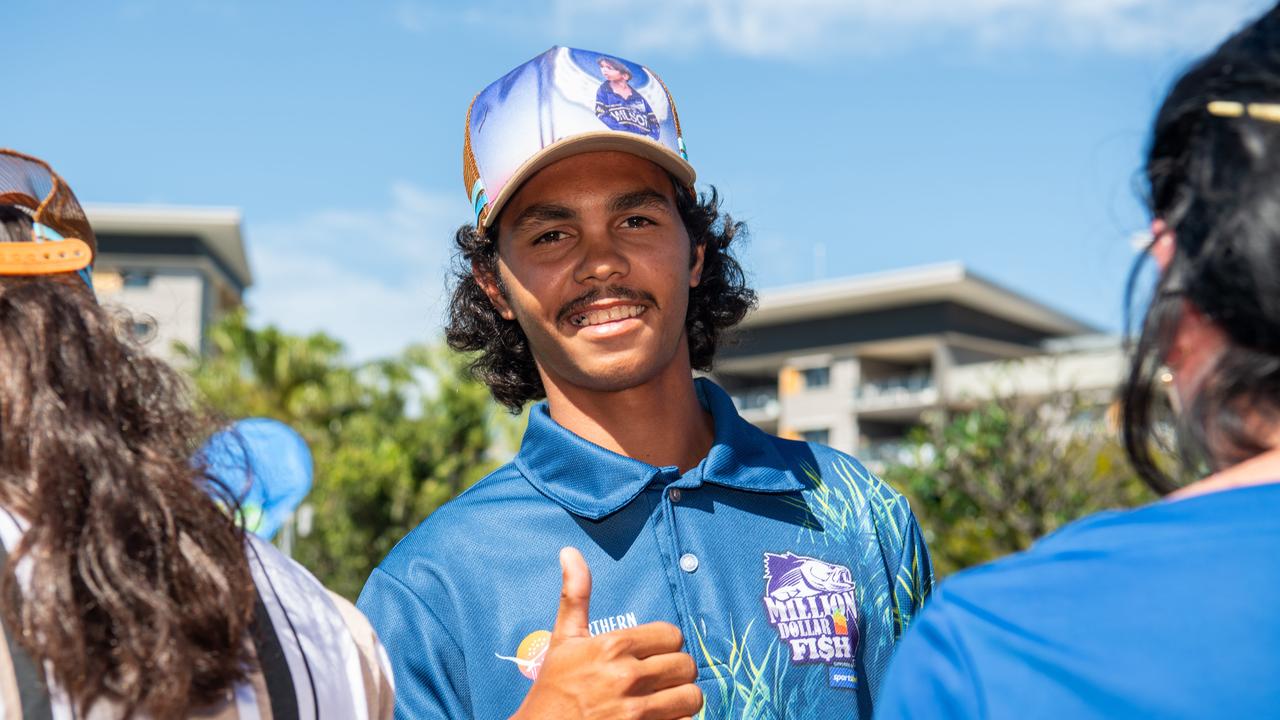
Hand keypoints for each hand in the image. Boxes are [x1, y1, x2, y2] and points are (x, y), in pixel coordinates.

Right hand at [510, 547, 702, 719]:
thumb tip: (569, 552)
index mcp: (613, 647)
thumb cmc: (552, 688)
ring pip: (692, 697)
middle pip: (687, 665)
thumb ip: (575, 595)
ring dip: (682, 699)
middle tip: (660, 678)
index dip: (666, 644)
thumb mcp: (563, 640)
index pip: (672, 635)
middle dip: (676, 672)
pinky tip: (660, 718)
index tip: (653, 654)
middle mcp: (627, 677)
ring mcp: (636, 712)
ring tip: (665, 699)